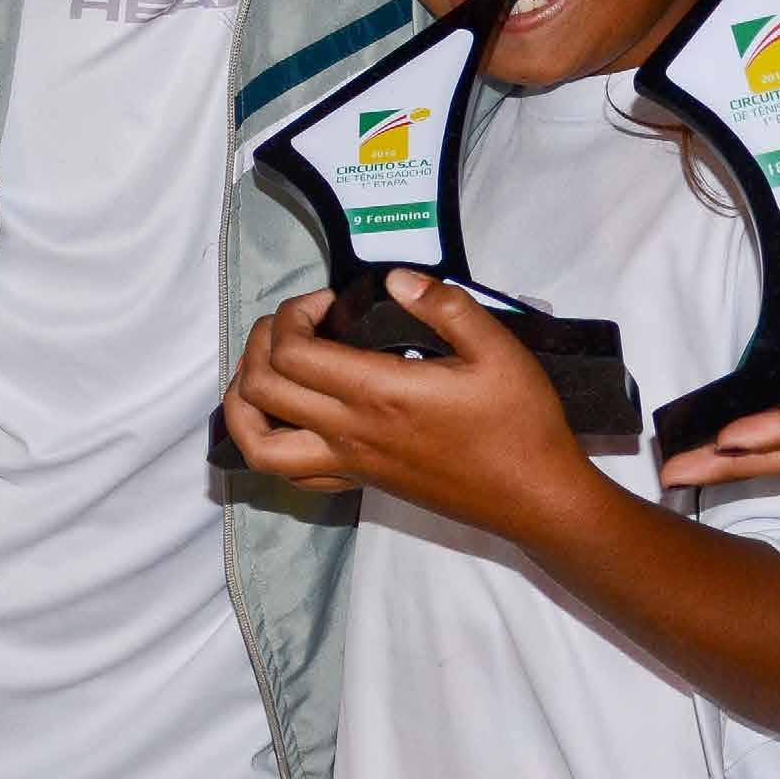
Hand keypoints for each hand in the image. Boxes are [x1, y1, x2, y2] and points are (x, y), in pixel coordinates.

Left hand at [221, 271, 599, 543]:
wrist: (535, 498)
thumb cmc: (519, 423)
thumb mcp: (497, 351)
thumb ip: (444, 306)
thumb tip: (396, 280)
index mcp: (378, 393)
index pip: (292, 353)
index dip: (293, 315)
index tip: (328, 300)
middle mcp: (350, 433)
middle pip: (261, 390)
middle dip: (260, 343)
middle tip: (295, 322)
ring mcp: (351, 465)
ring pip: (258, 446)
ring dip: (244, 402)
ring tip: (264, 370)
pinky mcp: (361, 484)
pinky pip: (291, 475)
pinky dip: (270, 443)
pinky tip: (291, 417)